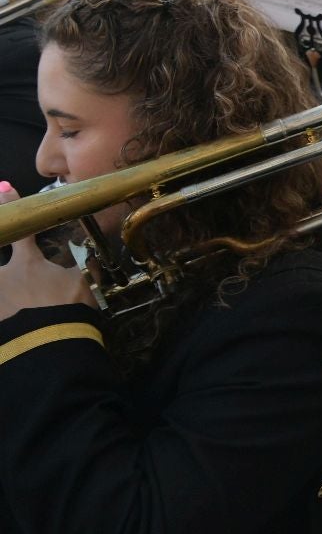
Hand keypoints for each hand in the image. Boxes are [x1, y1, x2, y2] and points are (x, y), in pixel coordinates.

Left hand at [0, 182, 95, 319]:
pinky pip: (1, 313)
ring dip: (5, 292)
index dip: (11, 207)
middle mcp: (2, 278)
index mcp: (26, 265)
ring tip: (12, 298)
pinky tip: (8, 320)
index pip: (20, 233)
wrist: (49, 344)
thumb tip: (100, 251)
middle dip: (4, 256)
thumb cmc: (67, 307)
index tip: (5, 189)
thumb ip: (88, 266)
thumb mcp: (84, 284)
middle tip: (15, 270)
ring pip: (0, 288)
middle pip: (1, 264)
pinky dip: (4, 313)